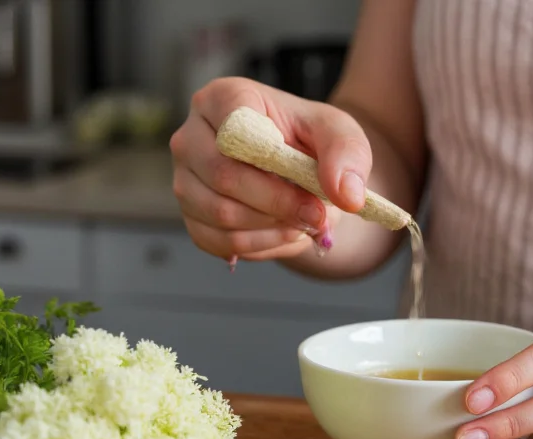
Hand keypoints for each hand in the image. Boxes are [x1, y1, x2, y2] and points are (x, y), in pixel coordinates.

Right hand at [169, 77, 371, 265]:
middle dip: (278, 204)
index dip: (273, 164)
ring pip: (220, 214)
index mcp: (222, 100)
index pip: (234, 130)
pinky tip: (283, 233)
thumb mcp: (339, 134)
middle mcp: (191, 137)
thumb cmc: (310, 142)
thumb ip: (348, 155)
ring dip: (271, 228)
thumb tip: (347, 195)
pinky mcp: (190, 216)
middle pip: (223, 177)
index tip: (312, 188)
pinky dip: (259, 245)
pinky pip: (217, 242)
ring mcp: (185, 179)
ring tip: (303, 222)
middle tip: (316, 215)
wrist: (297, 172)